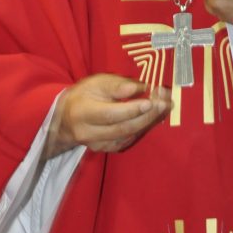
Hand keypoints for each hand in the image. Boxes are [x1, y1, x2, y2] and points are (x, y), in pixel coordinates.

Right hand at [46, 74, 171, 156]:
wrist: (66, 118)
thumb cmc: (84, 94)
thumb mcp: (96, 82)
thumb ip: (118, 85)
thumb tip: (141, 88)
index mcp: (83, 112)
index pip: (111, 114)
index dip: (132, 109)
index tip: (152, 101)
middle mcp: (88, 133)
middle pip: (122, 128)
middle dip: (147, 116)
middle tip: (165, 104)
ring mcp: (97, 145)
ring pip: (127, 136)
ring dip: (148, 123)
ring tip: (164, 109)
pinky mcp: (105, 149)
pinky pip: (126, 140)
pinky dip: (141, 129)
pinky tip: (152, 118)